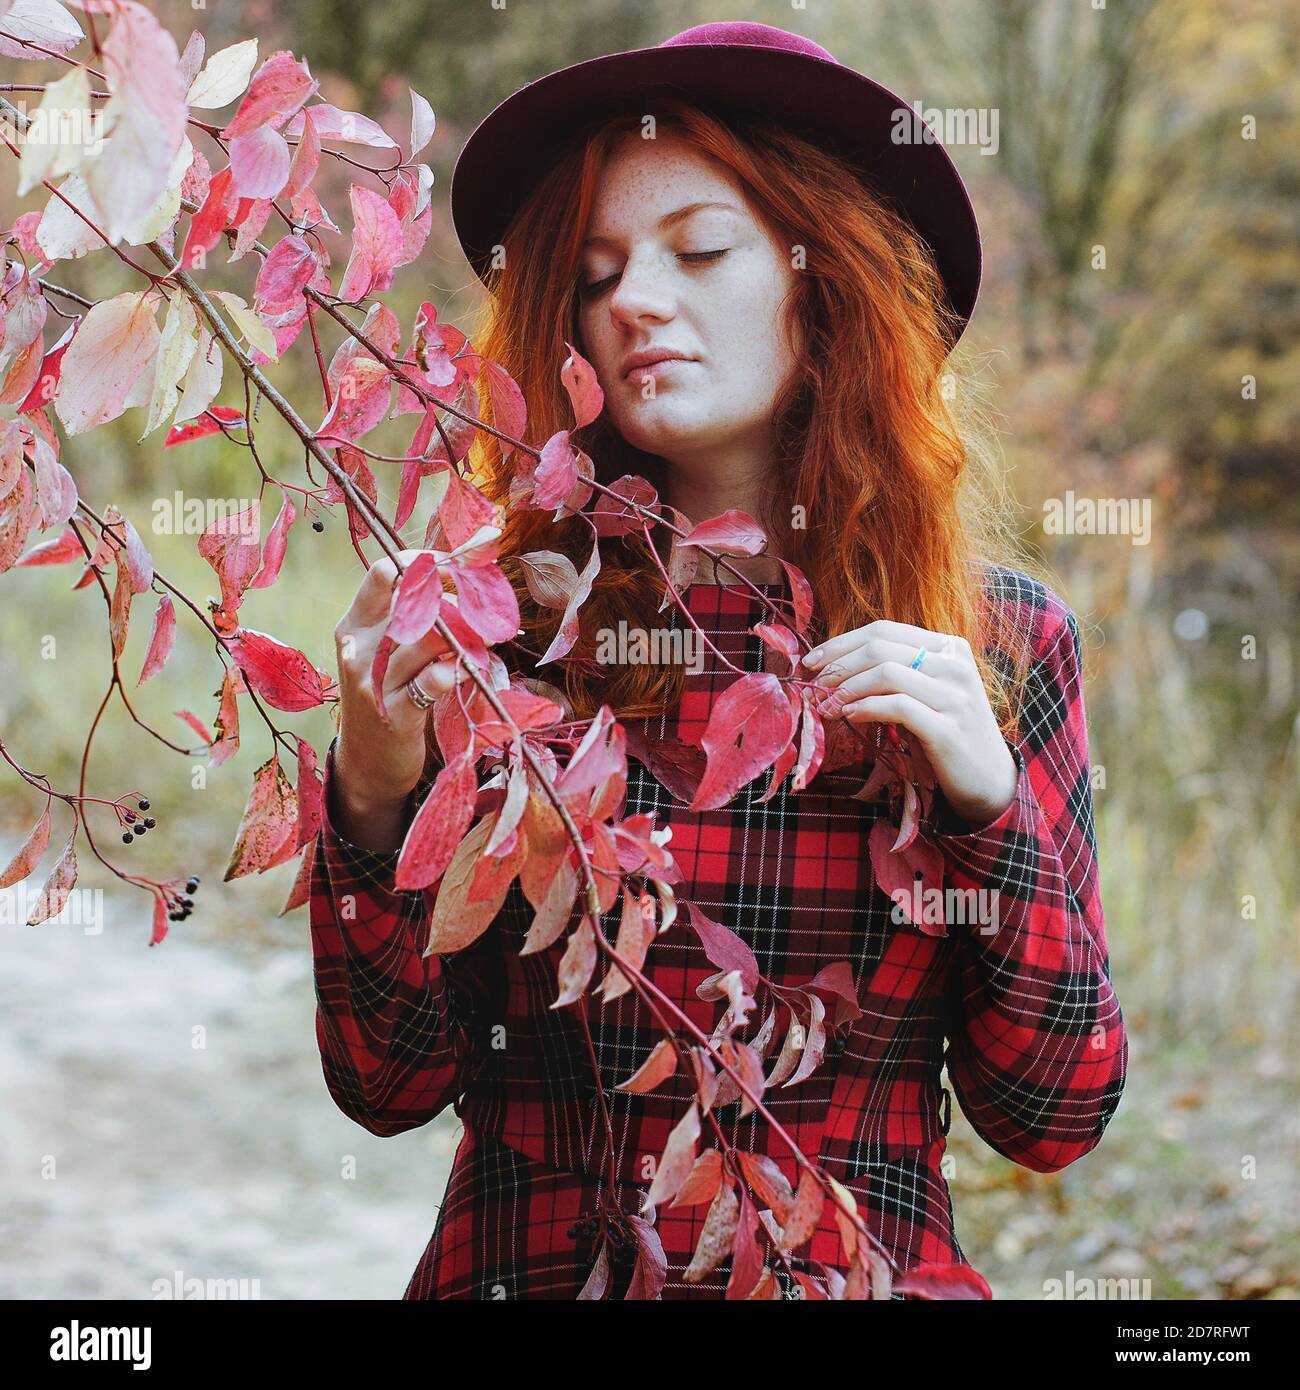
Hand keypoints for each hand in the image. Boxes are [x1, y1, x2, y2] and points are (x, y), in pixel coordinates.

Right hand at [332, 548, 468, 814]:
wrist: (368, 763)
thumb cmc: (385, 696)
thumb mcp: (385, 652)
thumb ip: (410, 618)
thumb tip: (457, 581)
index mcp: (355, 625)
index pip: (384, 573)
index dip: (424, 562)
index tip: (457, 567)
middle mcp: (360, 648)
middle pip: (414, 602)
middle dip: (457, 600)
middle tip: (483, 607)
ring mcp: (375, 683)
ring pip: (429, 637)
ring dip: (467, 634)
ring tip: (485, 638)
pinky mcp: (396, 715)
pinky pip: (433, 681)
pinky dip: (456, 670)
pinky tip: (464, 670)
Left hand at [803, 620, 1018, 827]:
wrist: (989, 779)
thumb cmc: (947, 732)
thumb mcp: (925, 693)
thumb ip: (894, 674)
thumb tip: (834, 668)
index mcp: (948, 648)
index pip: (884, 630)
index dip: (842, 642)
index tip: (812, 660)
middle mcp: (954, 665)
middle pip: (880, 647)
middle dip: (838, 665)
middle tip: (814, 686)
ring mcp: (954, 695)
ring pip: (885, 673)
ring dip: (846, 689)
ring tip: (826, 706)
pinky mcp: (948, 728)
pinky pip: (897, 707)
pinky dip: (865, 709)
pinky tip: (849, 716)